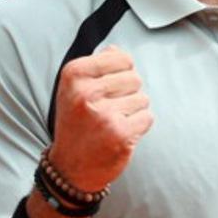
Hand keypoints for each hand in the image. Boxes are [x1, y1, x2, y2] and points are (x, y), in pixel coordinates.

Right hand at [48, 46, 152, 192]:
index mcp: (74, 74)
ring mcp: (104, 114)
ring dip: (133, 112)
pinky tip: (120, 134)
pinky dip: (139, 126)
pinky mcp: (121, 133)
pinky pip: (147, 117)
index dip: (121, 73)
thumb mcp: (74, 90)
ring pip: (143, 99)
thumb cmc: (77, 123)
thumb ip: (96, 67)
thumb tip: (116, 50)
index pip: (121, 58)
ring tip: (111, 123)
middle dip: (127, 94)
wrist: (70, 167)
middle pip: (134, 78)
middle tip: (107, 111)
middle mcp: (86, 92)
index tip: (106, 89)